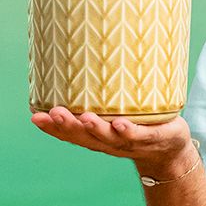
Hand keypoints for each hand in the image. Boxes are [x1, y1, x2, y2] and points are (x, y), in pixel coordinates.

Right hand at [30, 107, 194, 172]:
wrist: (171, 150)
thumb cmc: (138, 125)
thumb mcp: (117, 110)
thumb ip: (101, 94)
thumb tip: (83, 55)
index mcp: (96, 137)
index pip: (70, 134)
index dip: (52, 128)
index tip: (35, 116)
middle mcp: (109, 142)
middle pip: (85, 137)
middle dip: (68, 126)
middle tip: (53, 113)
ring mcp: (130, 142)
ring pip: (110, 137)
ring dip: (96, 129)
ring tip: (84, 117)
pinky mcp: (153, 137)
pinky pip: (139, 135)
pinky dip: (128, 131)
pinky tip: (119, 123)